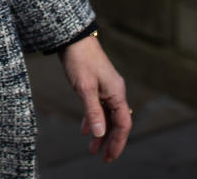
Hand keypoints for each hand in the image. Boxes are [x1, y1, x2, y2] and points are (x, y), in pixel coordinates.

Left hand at [58, 34, 131, 162]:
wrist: (73, 39)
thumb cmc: (80, 61)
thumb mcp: (85, 88)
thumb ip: (92, 111)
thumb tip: (98, 134)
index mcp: (117, 93)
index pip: (123, 124)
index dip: (117, 142)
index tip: (110, 157)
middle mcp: (115, 92)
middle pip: (117, 122)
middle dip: (110, 141)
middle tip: (102, 158)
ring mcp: (107, 88)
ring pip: (108, 116)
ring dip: (101, 132)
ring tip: (92, 149)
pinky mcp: (97, 85)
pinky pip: (99, 107)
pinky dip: (94, 119)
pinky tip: (86, 130)